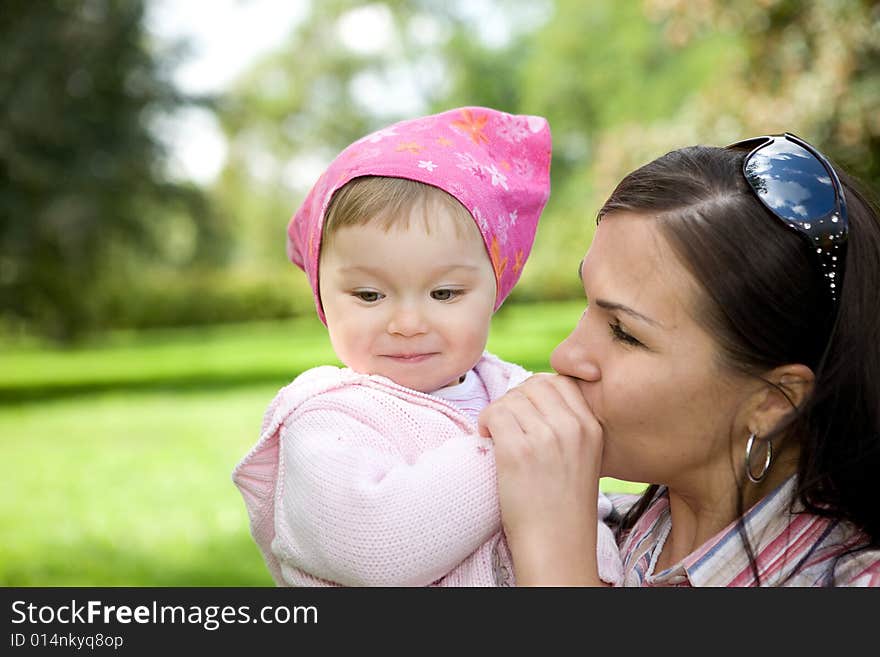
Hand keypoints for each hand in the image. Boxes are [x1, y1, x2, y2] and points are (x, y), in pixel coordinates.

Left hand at [478, 373, 605, 584]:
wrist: (557, 546)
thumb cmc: (563, 507)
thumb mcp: (583, 457)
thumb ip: (568, 426)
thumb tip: (532, 397)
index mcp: (592, 426)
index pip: (560, 382)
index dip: (535, 393)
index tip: (526, 413)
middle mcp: (572, 427)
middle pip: (533, 385)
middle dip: (514, 400)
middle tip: (507, 425)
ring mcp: (546, 438)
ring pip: (511, 398)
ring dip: (497, 413)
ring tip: (497, 436)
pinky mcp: (518, 451)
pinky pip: (494, 414)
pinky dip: (485, 423)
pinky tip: (487, 441)